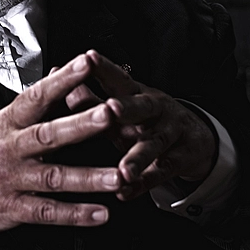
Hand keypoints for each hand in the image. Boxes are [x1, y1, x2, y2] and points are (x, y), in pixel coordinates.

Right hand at [0, 53, 122, 234]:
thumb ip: (32, 101)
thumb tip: (57, 72)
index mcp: (8, 122)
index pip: (37, 96)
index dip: (62, 80)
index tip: (86, 63)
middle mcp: (11, 148)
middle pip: (48, 134)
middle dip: (81, 124)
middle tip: (110, 113)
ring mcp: (12, 180)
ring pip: (53, 177)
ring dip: (89, 177)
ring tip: (119, 175)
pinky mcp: (12, 209)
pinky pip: (46, 213)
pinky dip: (74, 214)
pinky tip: (101, 213)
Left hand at [65, 50, 216, 200]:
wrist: (193, 137)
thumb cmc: (144, 118)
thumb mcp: (120, 105)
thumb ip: (88, 96)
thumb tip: (55, 76)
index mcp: (135, 92)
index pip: (118, 77)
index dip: (104, 67)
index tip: (88, 58)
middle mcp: (154, 108)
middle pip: (142, 106)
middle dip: (127, 107)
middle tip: (111, 109)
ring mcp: (170, 132)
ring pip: (154, 143)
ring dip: (138, 157)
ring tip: (123, 170)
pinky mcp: (180, 157)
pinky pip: (162, 171)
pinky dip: (144, 183)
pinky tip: (127, 191)